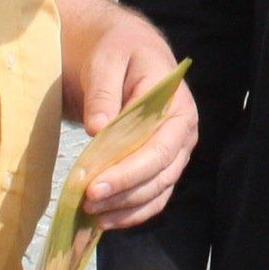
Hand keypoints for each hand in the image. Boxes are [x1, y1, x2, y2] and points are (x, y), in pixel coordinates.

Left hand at [77, 16, 197, 231]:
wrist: (123, 50)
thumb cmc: (117, 50)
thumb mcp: (107, 59)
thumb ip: (104, 92)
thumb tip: (98, 128)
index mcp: (177, 105)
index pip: (159, 149)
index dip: (128, 173)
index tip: (94, 186)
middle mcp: (182, 132)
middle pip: (159, 175)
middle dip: (123, 194)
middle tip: (86, 202)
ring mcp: (174, 152)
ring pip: (157, 191)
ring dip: (125, 208)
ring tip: (91, 214)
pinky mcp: (160, 164)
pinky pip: (152, 196)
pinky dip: (131, 212)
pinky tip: (105, 219)